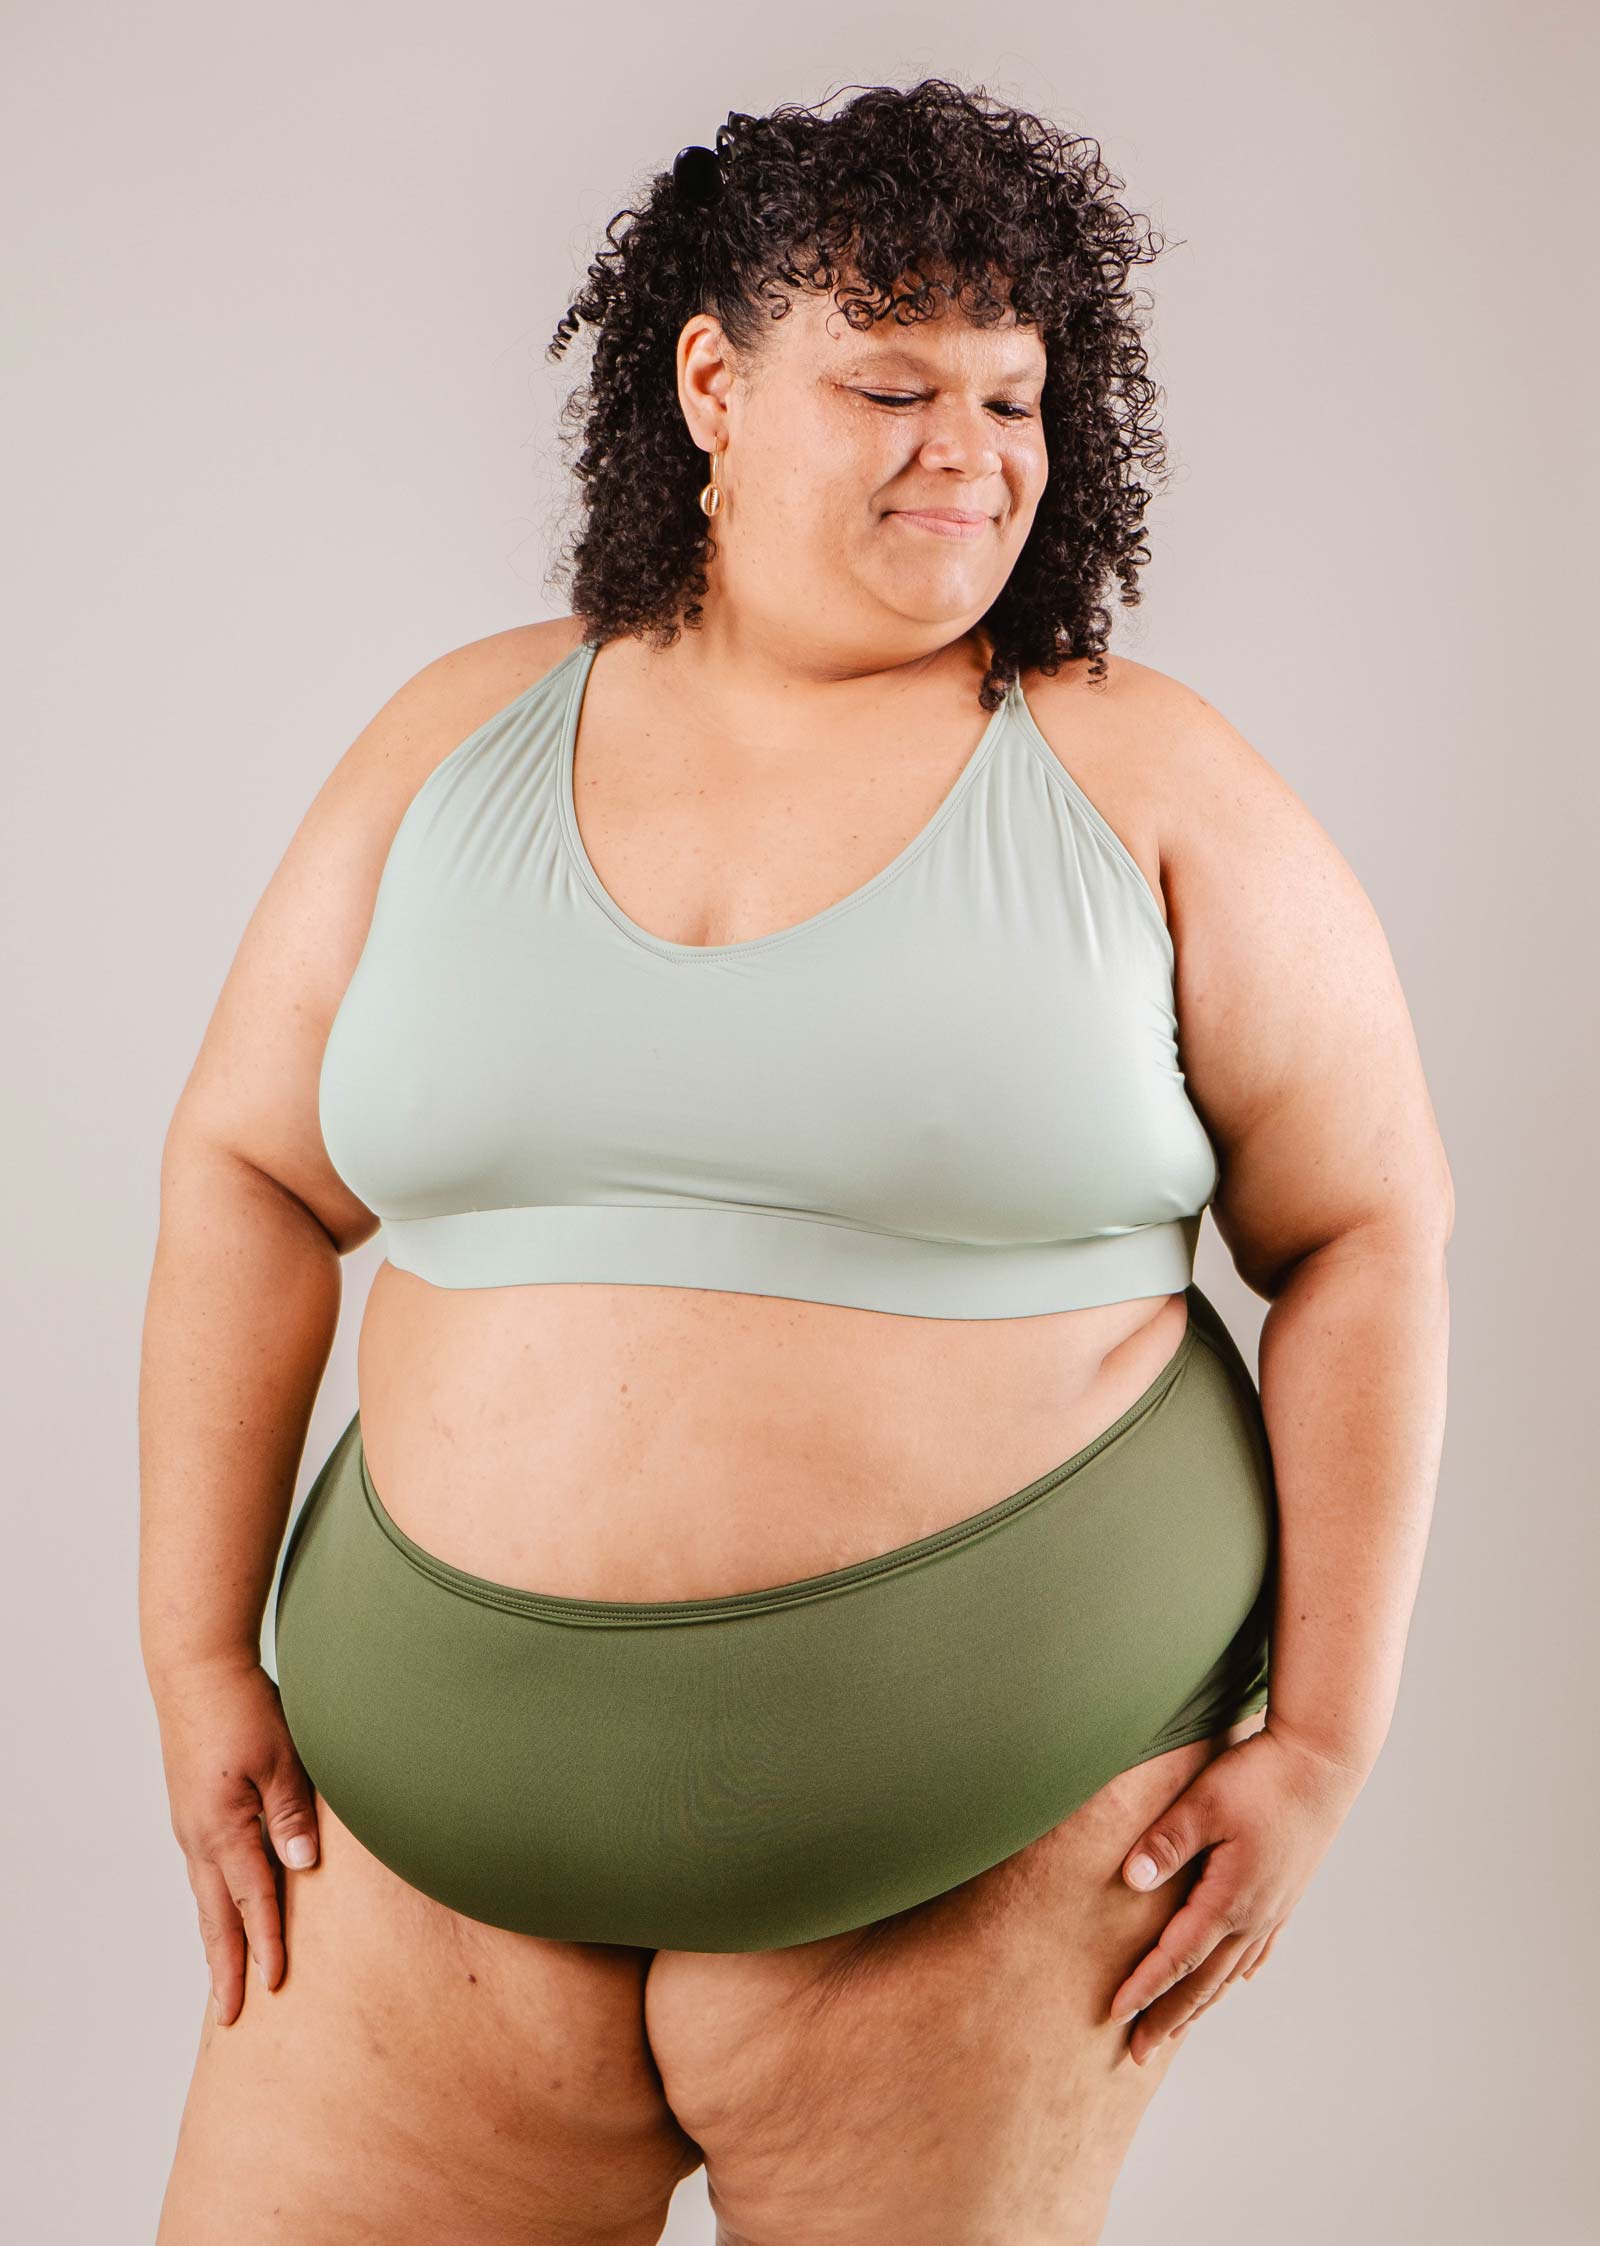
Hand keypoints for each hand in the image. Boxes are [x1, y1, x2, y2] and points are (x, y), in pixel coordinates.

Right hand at [151, 1654, 320, 2026]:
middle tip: (229, 2019)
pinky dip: (215, 1904)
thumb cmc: (244, 1707)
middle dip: (225, 1968)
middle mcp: (200, 1836)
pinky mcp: (194, 1810)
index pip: (252, 1900)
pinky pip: (205, 1872)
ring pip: (206, 1898)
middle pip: (216, 1916)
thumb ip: (293, 1814)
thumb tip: (303, 1867)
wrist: (196, 1669)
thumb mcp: (281, 1758)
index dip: (267, 1945)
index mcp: (223, 1828)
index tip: (275, 1988)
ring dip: (217, 1940)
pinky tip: (224, 1913)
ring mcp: (193, 1824)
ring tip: (225, 1979)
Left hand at [1106, 1722, 1367, 2064]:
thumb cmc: (1261, 1775)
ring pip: (1231, 1970)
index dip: (1144, 1986)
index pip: (1176, 1957)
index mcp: (1229, 1899)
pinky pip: (1257, 1947)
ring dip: (1200, 2003)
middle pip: (1203, 1981)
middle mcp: (1253, 1914)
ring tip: (1176, 2029)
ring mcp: (1274, 1906)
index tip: (1114, 2013)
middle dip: (1168, 2017)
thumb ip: (1166, 1842)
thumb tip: (1130, 1880)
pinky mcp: (1285, 1890)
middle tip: (1137, 2053)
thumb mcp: (1204, 1802)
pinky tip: (1236, 1979)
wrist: (1324, 1760)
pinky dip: (1239, 1970)